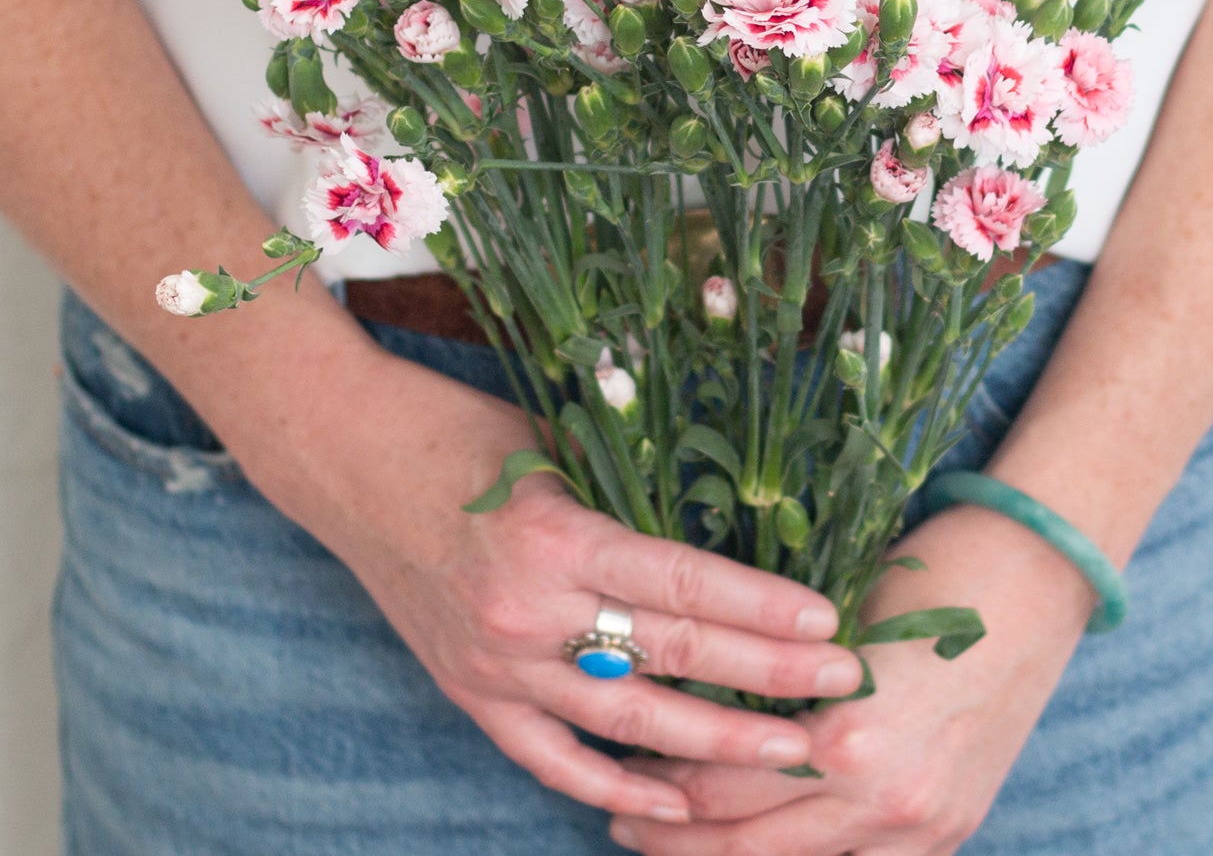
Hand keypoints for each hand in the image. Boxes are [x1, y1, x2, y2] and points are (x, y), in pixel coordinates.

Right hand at [222, 328, 864, 825]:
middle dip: (767, 676)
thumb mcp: (554, 448)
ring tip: (788, 752)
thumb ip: (626, 501)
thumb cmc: (460, 432)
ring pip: (624, 722)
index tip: (829, 621)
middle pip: (671, 655)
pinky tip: (673, 802)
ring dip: (712, 743)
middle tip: (842, 686)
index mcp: (558, 537)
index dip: (762, 607)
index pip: (683, 585)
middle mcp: (529, 610)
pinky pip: (549, 757)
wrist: (348, 457)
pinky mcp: (468, 691)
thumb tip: (720, 534)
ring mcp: (495, 663)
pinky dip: (612, 786)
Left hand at [608, 505, 1095, 853]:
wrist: (1039, 574)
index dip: (659, 778)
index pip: (721, 782)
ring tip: (675, 842)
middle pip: (750, 843)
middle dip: (676, 836)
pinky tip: (763, 846)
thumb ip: (774, 676)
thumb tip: (696, 702)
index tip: (621, 758)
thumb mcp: (836, 621)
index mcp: (847, 736)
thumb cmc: (931, 571)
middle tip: (618, 815)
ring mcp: (923, 827)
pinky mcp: (951, 831)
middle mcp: (884, 799)